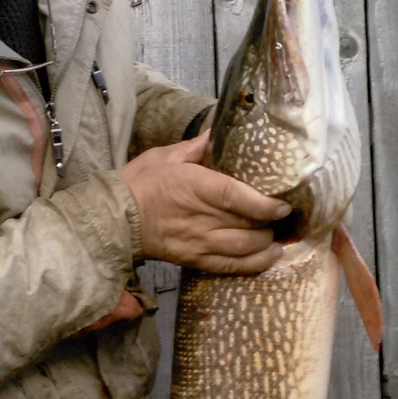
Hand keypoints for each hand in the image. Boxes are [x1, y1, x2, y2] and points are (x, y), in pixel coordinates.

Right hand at [120, 133, 289, 274]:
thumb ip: (196, 147)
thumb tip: (217, 132)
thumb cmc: (138, 184)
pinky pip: (228, 267)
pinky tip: (267, 259)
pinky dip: (252, 265)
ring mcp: (197, 242)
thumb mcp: (164, 156)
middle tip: (284, 219)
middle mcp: (200, 217)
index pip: (236, 197)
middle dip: (270, 225)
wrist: (113, 220)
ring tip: (278, 239)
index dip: (264, 204)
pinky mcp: (193, 260)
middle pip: (246, 225)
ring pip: (242, 249)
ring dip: (266, 246)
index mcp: (194, 187)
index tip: (283, 205)